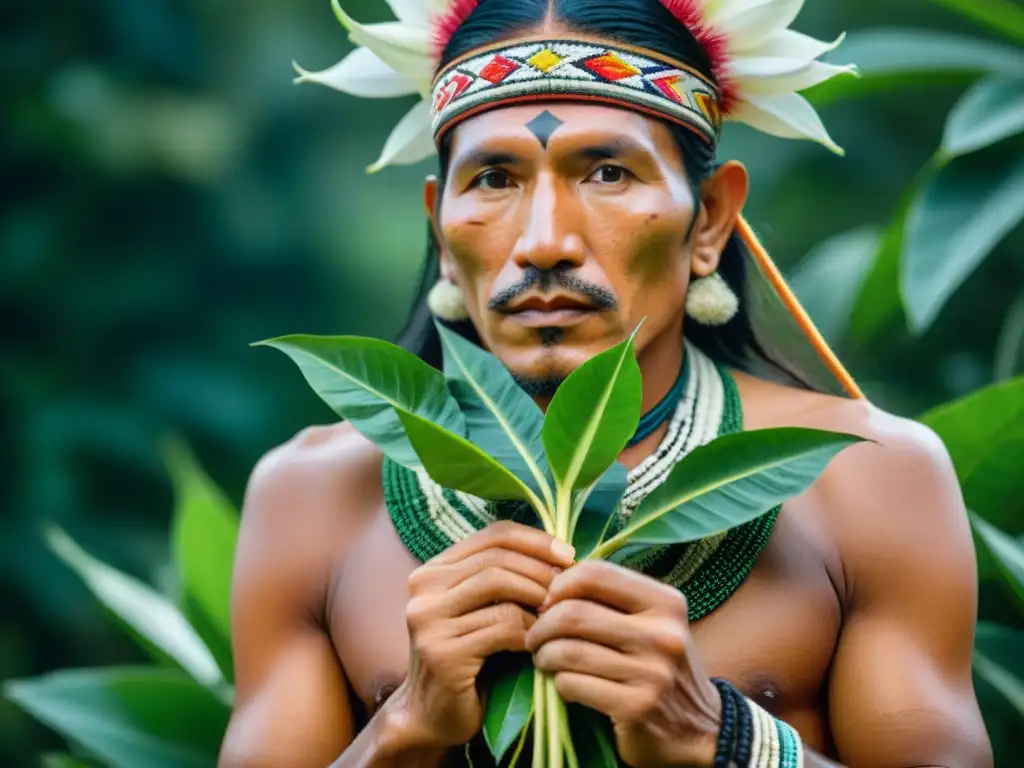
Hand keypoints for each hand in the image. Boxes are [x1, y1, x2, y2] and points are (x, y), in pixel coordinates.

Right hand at [388, 521, 575, 751]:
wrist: (433, 716)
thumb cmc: (468, 660)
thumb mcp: (479, 610)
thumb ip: (502, 580)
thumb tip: (560, 552)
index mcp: (433, 570)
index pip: (492, 535)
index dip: (535, 540)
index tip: (568, 555)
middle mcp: (423, 588)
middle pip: (498, 559)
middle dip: (541, 571)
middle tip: (569, 590)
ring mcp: (428, 619)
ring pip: (500, 587)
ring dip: (537, 600)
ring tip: (556, 616)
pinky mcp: (442, 651)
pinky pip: (501, 627)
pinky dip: (529, 631)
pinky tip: (539, 644)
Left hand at [526, 560, 721, 767]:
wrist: (700, 728)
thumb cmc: (661, 665)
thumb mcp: (653, 622)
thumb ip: (613, 598)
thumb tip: (552, 580)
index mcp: (666, 602)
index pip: (597, 574)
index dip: (561, 584)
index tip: (549, 601)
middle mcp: (663, 634)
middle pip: (575, 613)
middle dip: (543, 625)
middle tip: (536, 636)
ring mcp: (652, 673)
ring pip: (568, 651)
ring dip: (545, 655)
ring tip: (544, 659)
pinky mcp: (636, 707)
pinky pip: (573, 684)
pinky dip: (559, 683)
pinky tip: (565, 684)